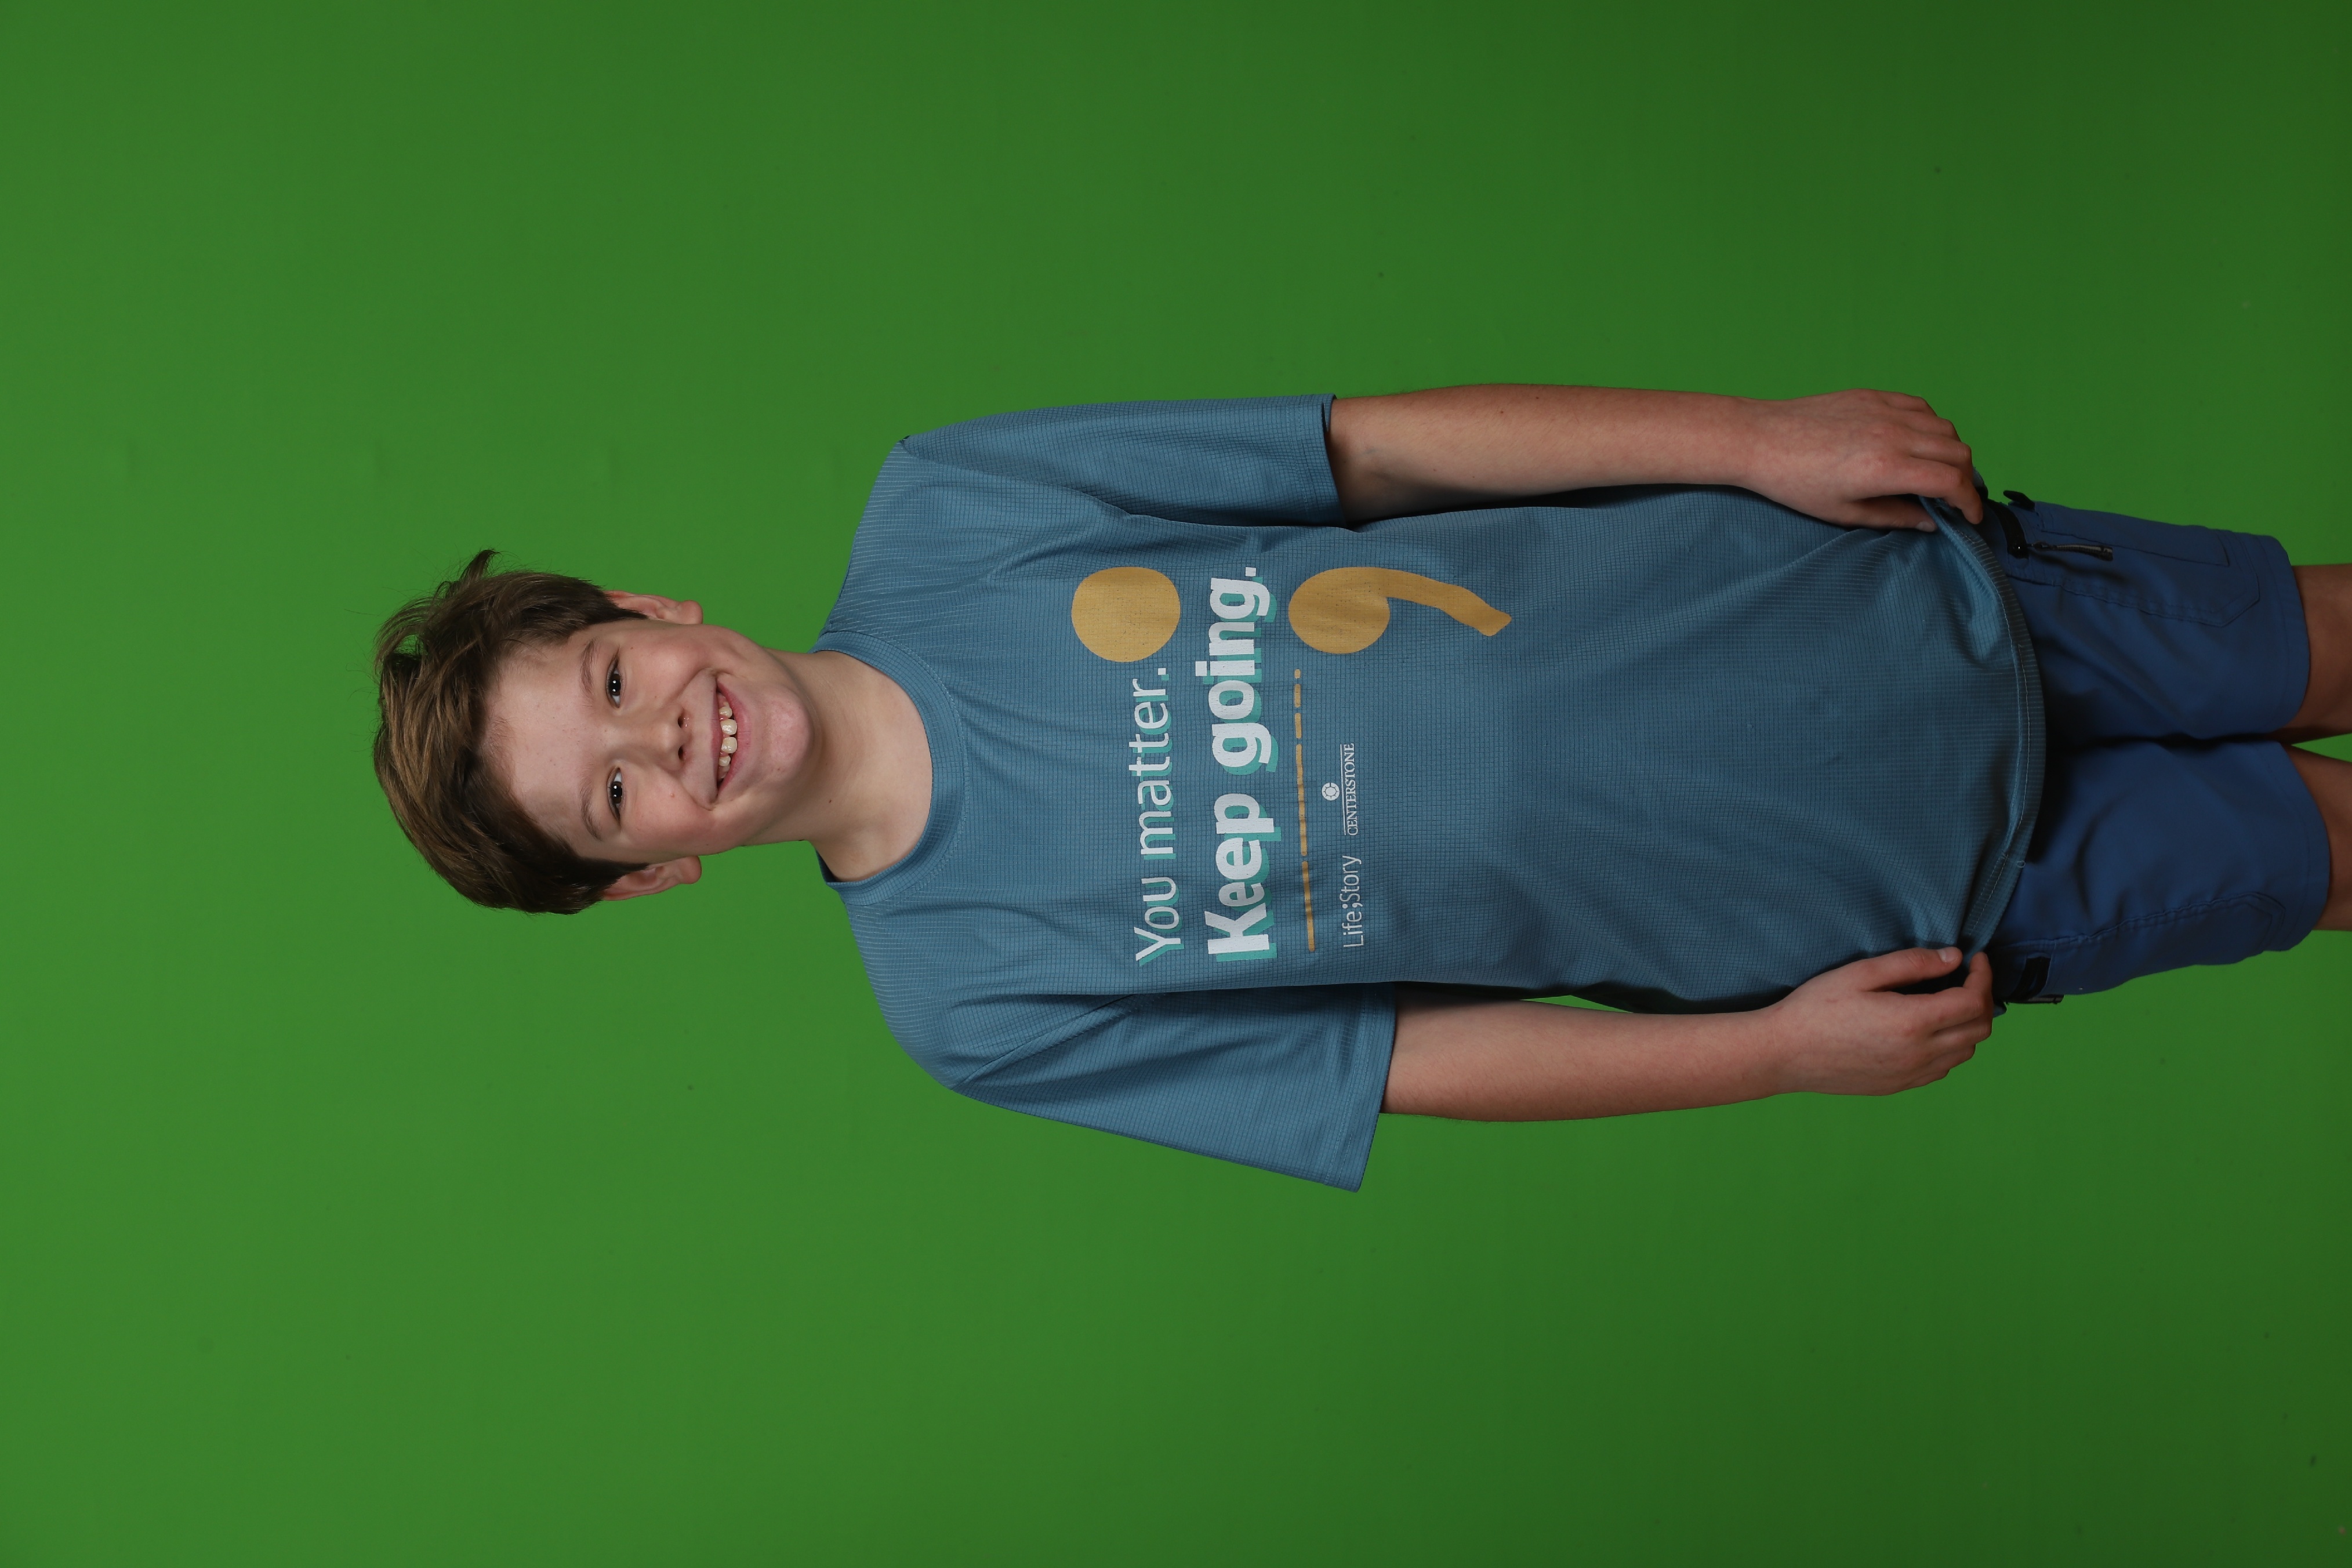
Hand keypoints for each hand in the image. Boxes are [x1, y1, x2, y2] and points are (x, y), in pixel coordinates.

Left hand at [1739, 389, 1982, 529]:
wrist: (1760, 439)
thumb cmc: (1794, 482)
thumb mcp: (1843, 512)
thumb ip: (1893, 516)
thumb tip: (1929, 521)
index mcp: (1886, 468)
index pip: (1952, 481)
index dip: (1969, 502)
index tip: (1969, 516)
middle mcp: (1893, 434)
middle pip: (1958, 452)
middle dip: (1965, 479)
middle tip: (1955, 497)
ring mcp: (1885, 410)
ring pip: (1944, 428)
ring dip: (1951, 452)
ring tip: (1938, 471)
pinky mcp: (1873, 395)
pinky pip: (1921, 407)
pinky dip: (1931, 425)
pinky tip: (1918, 442)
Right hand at [1761, 946, 1994, 1095]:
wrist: (1784, 1053)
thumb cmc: (1816, 1008)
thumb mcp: (1860, 973)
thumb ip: (1911, 964)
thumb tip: (1952, 958)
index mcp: (1912, 1022)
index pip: (1974, 1001)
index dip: (1982, 976)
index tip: (1974, 958)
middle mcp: (1919, 1053)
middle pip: (1979, 1028)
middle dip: (1980, 998)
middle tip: (1963, 977)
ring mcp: (1911, 1075)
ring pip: (1965, 1051)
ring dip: (1967, 1024)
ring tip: (1947, 1001)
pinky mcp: (1899, 1086)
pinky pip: (1943, 1068)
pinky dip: (1950, 1046)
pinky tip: (1928, 1030)